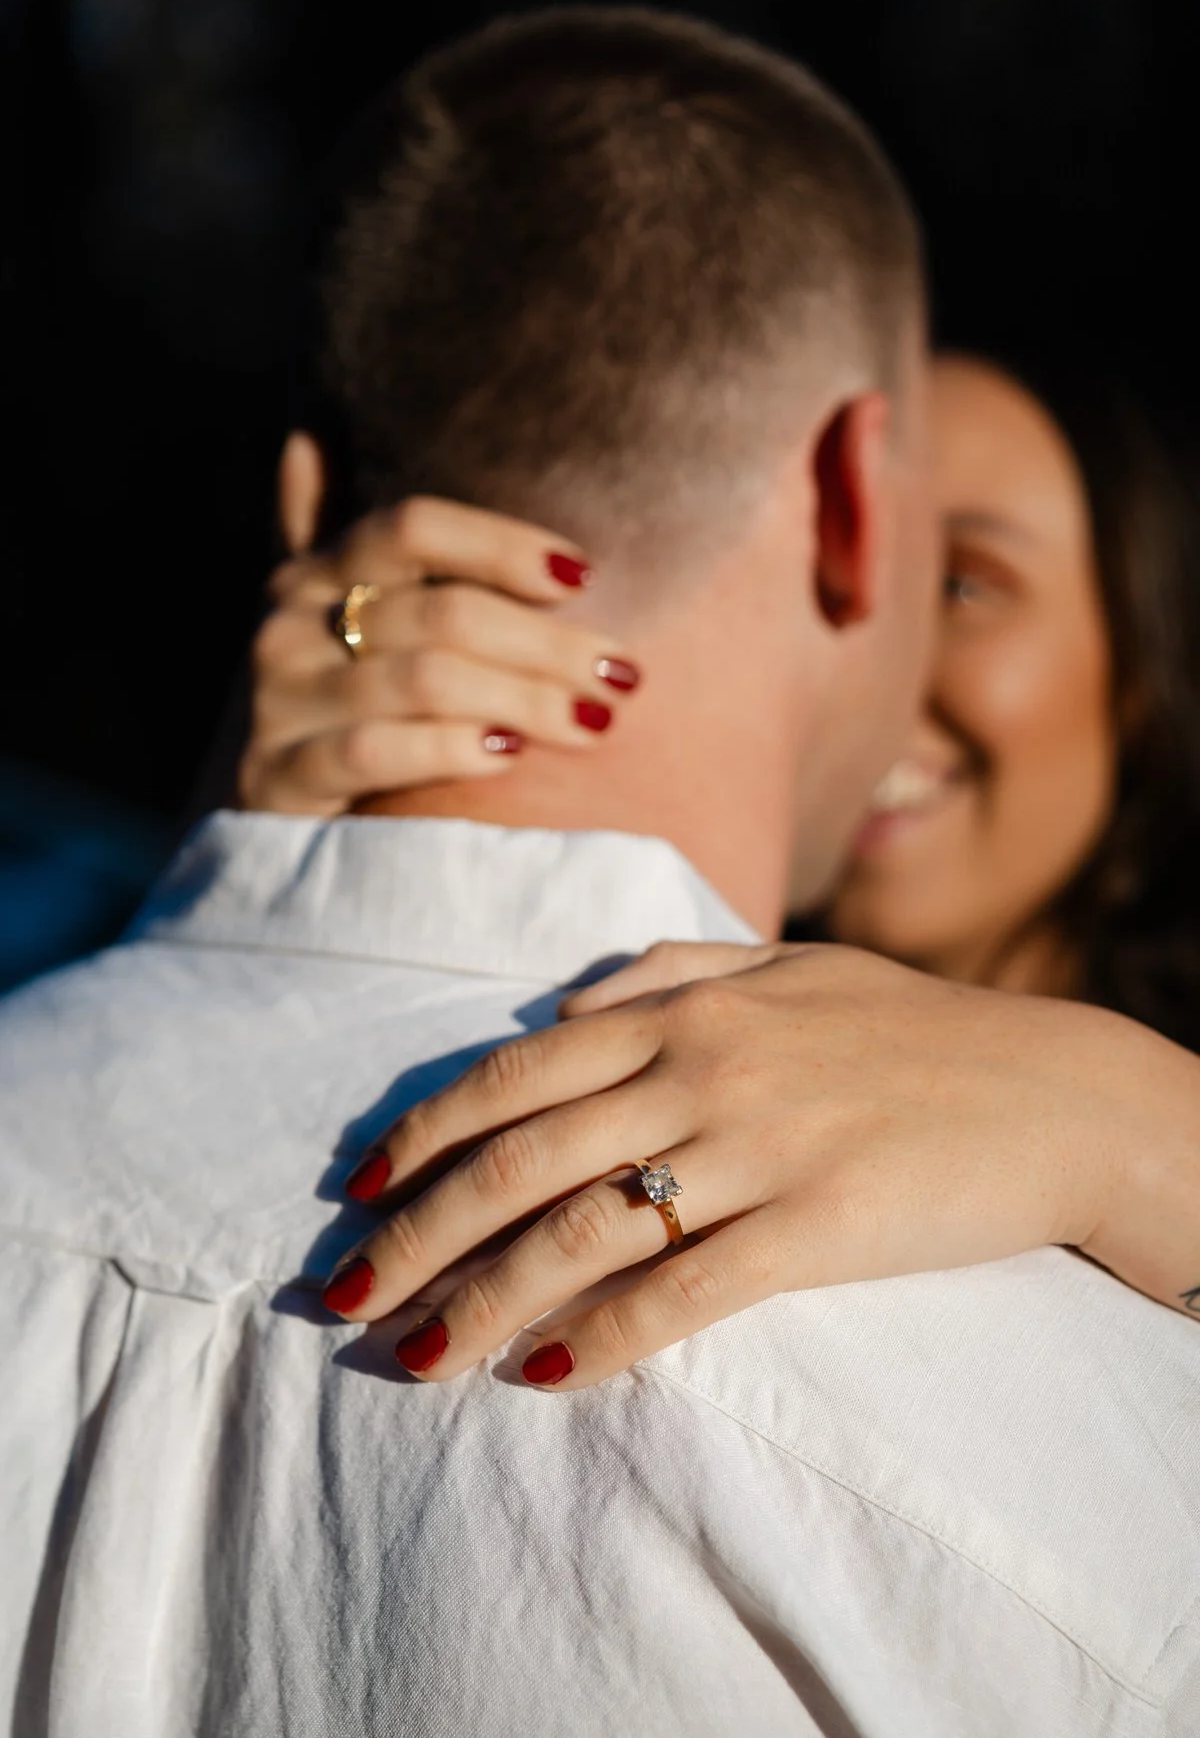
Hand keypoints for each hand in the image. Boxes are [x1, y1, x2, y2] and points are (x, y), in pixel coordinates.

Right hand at [239, 497, 639, 813]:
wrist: (253, 817)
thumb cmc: (332, 706)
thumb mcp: (332, 616)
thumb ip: (338, 536)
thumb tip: (312, 431)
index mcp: (316, 570)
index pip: (414, 527)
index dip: (502, 544)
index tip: (584, 576)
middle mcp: (289, 624)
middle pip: (442, 613)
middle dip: (547, 645)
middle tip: (622, 674)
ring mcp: (279, 701)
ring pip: (425, 681)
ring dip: (526, 699)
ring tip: (595, 721)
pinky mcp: (277, 776)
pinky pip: (377, 752)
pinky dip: (453, 749)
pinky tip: (511, 756)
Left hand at [321, 941, 1187, 1389]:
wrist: (1054, 1090)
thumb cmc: (911, 1029)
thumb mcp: (787, 963)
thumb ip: (666, 969)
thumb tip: (557, 1009)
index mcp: (688, 1004)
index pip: (517, 1073)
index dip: (426, 1134)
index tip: (363, 1189)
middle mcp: (705, 1066)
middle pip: (523, 1156)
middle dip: (421, 1230)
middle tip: (347, 1290)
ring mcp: (760, 1146)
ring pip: (583, 1228)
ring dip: (484, 1298)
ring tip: (417, 1354)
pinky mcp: (819, 1225)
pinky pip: (684, 1291)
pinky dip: (603, 1336)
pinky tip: (543, 1373)